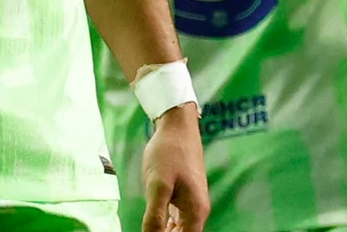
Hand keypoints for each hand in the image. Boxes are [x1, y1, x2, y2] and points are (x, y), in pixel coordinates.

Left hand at [139, 103, 209, 231]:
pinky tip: (156, 225)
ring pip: (181, 230)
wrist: (177, 126)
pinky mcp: (186, 195)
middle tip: (148, 228)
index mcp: (195, 212)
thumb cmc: (168, 153)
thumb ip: (155, 217)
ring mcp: (193, 203)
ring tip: (150, 228)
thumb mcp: (157, 185)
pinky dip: (167, 226)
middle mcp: (198, 211)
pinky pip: (178, 219)